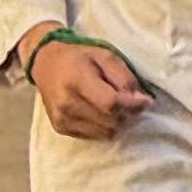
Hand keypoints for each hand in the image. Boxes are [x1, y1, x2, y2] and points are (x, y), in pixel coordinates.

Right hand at [21, 29, 148, 138]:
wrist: (45, 63)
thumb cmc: (78, 57)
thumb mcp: (104, 56)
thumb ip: (124, 77)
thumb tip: (141, 101)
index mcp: (77, 81)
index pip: (111, 103)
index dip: (133, 105)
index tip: (146, 101)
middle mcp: (67, 104)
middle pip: (111, 120)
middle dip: (126, 112)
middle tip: (127, 100)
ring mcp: (63, 118)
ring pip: (106, 132)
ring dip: (116, 121)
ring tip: (112, 105)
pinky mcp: (61, 128)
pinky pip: (94, 135)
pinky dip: (103, 126)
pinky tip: (98, 111)